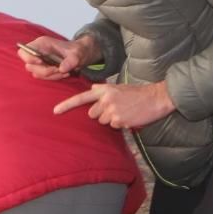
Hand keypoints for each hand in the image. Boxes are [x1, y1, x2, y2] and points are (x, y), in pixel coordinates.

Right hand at [18, 34, 92, 80]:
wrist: (82, 54)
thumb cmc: (79, 50)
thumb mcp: (78, 53)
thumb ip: (71, 60)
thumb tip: (62, 69)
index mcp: (42, 44)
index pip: (24, 51)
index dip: (29, 58)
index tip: (41, 62)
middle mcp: (38, 52)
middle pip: (29, 65)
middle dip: (44, 71)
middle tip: (58, 70)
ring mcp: (39, 61)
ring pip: (36, 73)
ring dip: (50, 75)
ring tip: (64, 72)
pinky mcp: (42, 68)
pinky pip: (43, 77)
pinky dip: (53, 77)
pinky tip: (63, 73)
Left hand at [53, 79, 175, 128]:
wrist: (157, 97)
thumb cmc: (137, 93)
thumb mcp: (118, 87)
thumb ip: (103, 90)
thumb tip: (91, 90)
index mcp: (104, 90)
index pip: (81, 97)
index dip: (67, 105)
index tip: (55, 111)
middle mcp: (106, 99)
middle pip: (92, 114)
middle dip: (101, 114)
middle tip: (117, 108)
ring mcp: (112, 110)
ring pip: (102, 121)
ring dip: (111, 119)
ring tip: (125, 111)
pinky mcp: (119, 120)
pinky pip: (113, 126)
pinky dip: (120, 124)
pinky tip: (129, 116)